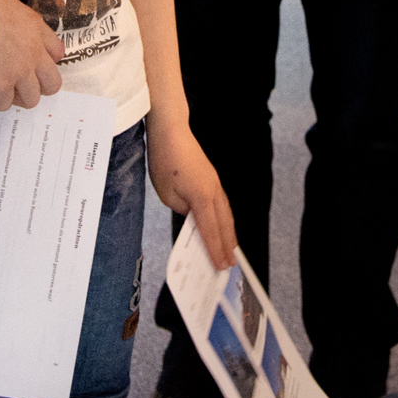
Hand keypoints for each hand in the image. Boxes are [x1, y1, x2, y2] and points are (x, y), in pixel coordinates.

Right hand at [0, 0, 63, 110]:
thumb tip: (0, 26)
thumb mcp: (2, 2)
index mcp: (35, 27)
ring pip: (31, 99)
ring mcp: (20, 71)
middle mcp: (34, 51)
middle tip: (14, 83)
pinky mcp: (1, 86)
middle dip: (35, 87)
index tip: (27, 64)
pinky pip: (3, 104)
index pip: (56, 53)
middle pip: (51, 83)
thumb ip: (9, 20)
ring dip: (13, 96)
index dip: (42, 63)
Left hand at [149, 115, 233, 267]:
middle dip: (227, 246)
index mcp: (202, 197)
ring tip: (232, 250)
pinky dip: (225, 219)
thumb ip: (182, 210)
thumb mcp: (167, 193)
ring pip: (226, 214)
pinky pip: (222, 205)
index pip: (210, 231)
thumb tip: (192, 219)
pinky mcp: (212, 178)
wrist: (171, 131)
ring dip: (229, 233)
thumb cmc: (165, 160)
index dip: (216, 251)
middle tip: (231, 265)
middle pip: (224, 224)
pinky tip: (224, 225)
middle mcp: (214, 192)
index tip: (221, 267)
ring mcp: (215, 184)